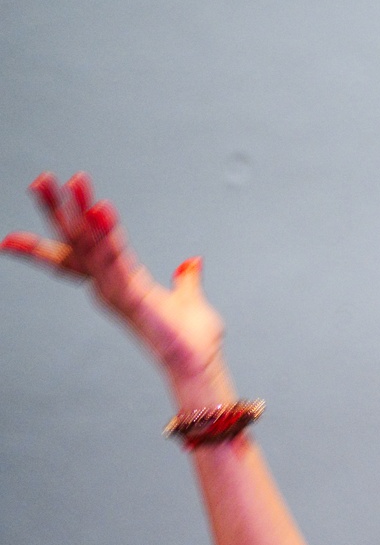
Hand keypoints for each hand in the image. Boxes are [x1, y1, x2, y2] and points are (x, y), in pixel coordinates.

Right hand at [3, 172, 223, 389]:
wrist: (197, 365)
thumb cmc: (191, 340)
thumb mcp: (188, 300)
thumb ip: (185, 280)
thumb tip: (192, 262)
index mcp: (116, 284)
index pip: (76, 254)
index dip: (49, 240)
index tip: (11, 236)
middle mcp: (109, 286)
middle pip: (76, 241)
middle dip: (57, 210)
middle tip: (40, 180)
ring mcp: (117, 291)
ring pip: (90, 245)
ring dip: (80, 212)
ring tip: (71, 181)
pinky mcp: (132, 296)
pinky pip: (115, 259)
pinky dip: (107, 235)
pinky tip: (100, 209)